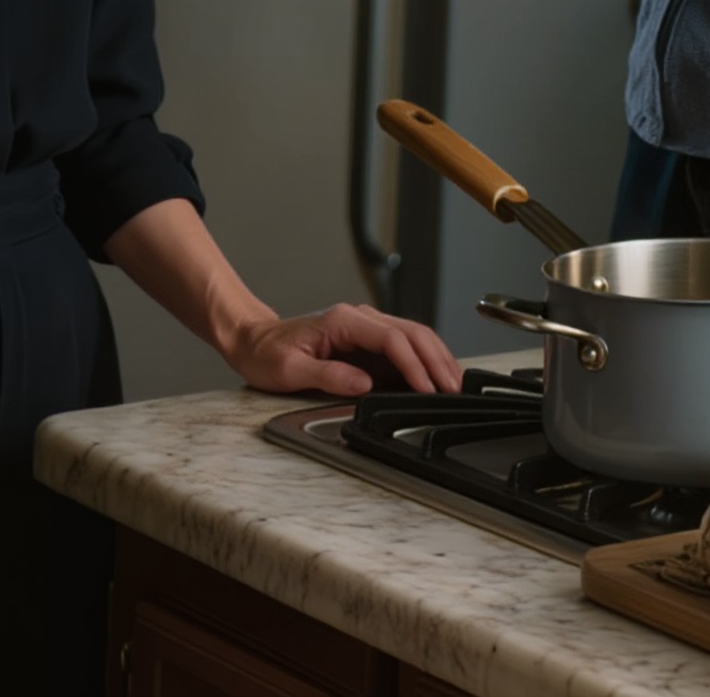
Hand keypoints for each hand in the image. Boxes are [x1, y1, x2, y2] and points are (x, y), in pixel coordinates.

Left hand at [227, 303, 463, 397]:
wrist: (254, 340)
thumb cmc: (267, 353)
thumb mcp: (290, 369)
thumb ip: (328, 375)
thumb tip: (363, 384)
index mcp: (342, 321)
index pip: (390, 338)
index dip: (414, 363)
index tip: (428, 388)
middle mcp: (358, 318)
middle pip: (410, 332)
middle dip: (436, 360)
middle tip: (455, 390)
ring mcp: (365, 329)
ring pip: (413, 336)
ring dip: (436, 358)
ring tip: (455, 385)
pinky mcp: (367, 342)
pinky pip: (403, 347)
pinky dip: (425, 360)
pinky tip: (436, 377)